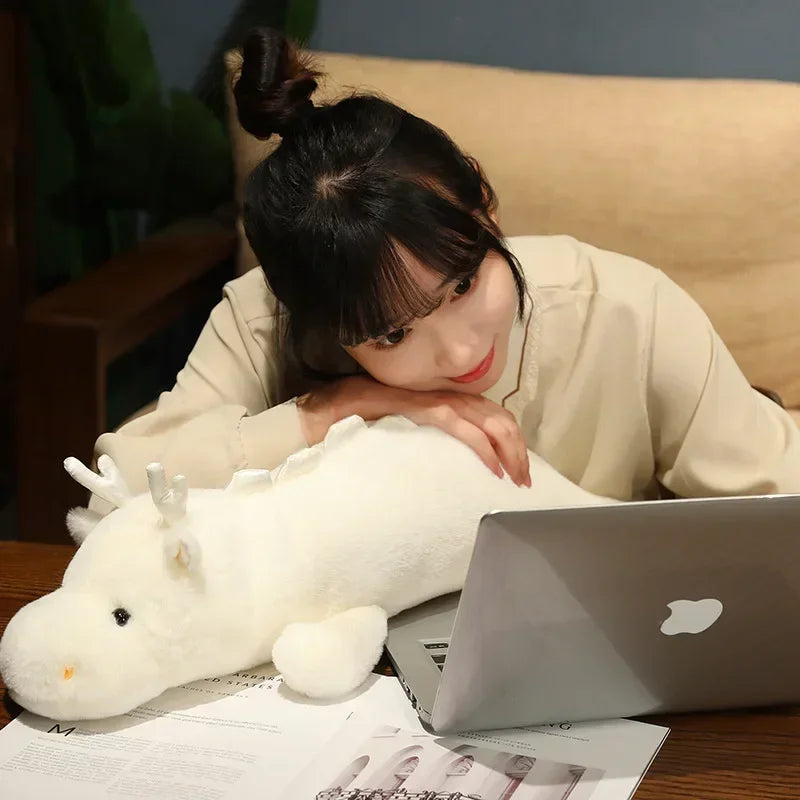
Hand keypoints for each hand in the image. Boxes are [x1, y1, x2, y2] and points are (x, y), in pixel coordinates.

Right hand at [297, 375, 530, 486]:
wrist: (340, 404)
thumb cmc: (374, 418)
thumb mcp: (415, 427)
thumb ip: (436, 436)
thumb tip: (457, 459)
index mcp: (451, 399)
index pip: (496, 415)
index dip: (514, 441)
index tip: (520, 470)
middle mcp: (452, 396)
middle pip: (502, 420)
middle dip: (519, 451)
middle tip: (525, 481)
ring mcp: (441, 402)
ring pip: (492, 424)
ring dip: (509, 452)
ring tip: (516, 478)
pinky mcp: (428, 410)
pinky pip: (465, 430)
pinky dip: (484, 450)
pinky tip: (493, 469)